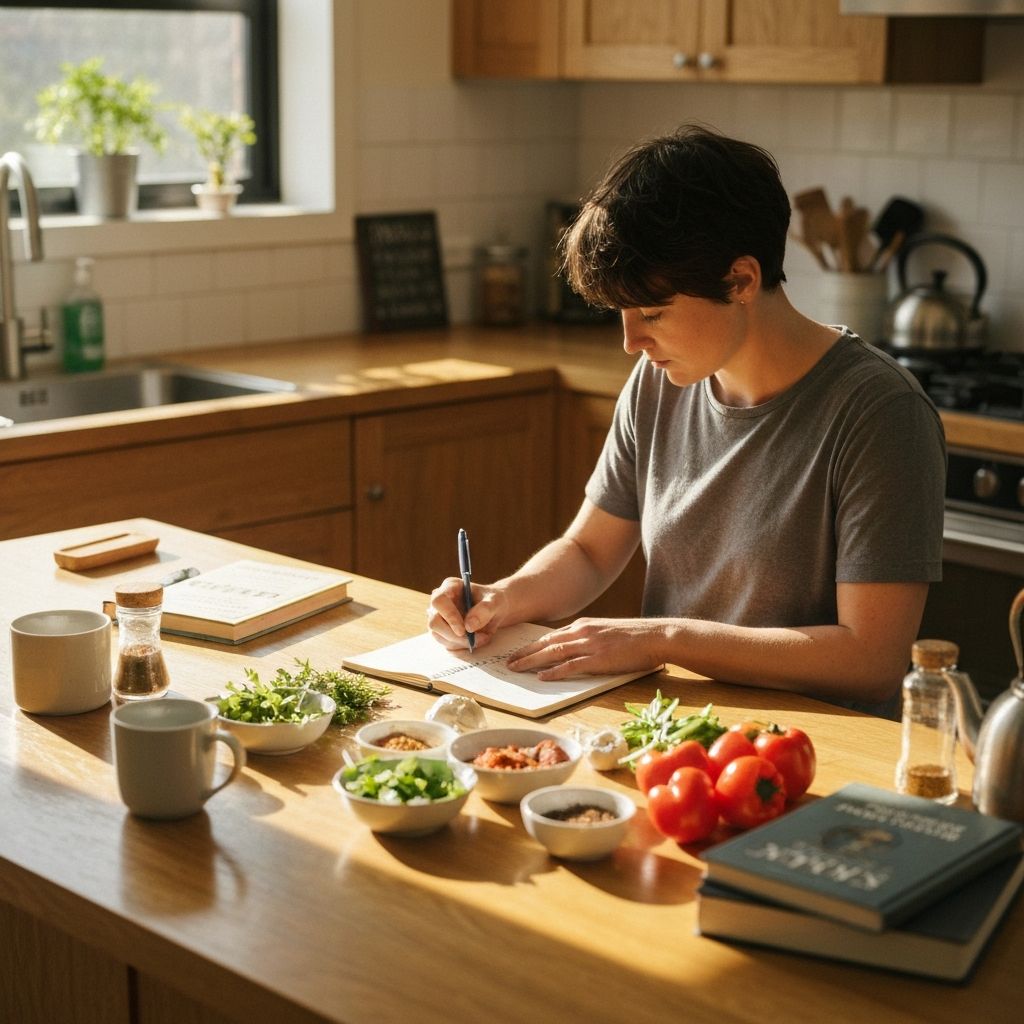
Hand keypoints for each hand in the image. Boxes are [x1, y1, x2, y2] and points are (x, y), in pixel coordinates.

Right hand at [427, 577, 508, 650]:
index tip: (463, 630)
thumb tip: (469, 626)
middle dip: (455, 636)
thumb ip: (485, 609)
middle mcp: (440, 603)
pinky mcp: (443, 632)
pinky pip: (447, 645)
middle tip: (475, 640)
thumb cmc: (494, 600)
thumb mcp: (496, 601)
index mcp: (449, 587)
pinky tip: (477, 640)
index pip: (439, 601)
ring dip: (461, 643)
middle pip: (435, 623)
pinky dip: (463, 647)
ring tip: (482, 638)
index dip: (449, 616)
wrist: (495, 610)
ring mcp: (439, 618)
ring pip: (440, 637)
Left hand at [505, 618, 666, 679]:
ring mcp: (590, 644)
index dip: (533, 645)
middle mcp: (583, 631)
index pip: (551, 635)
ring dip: (531, 661)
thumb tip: (573, 651)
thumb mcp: (606, 632)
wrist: (656, 636)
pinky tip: (542, 677)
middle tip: (509, 662)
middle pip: (546, 643)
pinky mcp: (599, 658)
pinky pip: (571, 666)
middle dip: (525, 652)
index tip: (519, 652)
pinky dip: (554, 671)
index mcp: (584, 625)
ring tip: (516, 669)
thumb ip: (589, 639)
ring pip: (553, 652)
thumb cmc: (635, 637)